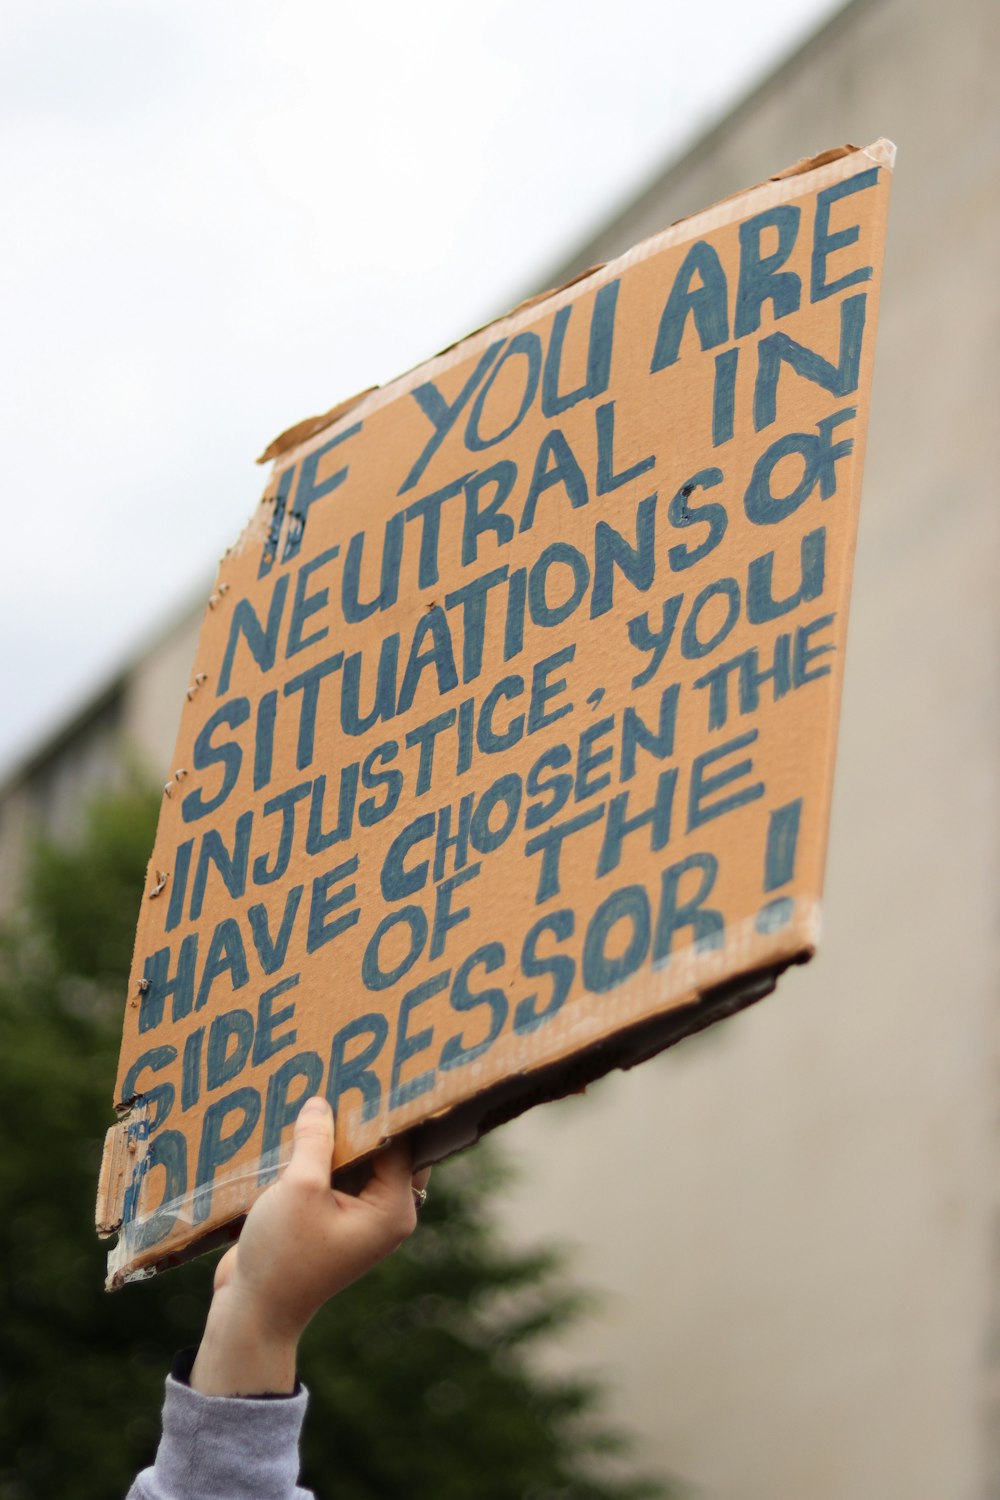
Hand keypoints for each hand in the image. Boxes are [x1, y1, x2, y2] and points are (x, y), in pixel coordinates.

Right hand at [190, 1096, 428, 1395]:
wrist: (252, 1315)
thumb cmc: (282, 1258)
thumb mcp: (299, 1190)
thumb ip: (315, 1142)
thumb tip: (322, 1102)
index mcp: (393, 1210)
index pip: (401, 1142)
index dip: (384, 1107)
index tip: (374, 1068)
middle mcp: (383, 1213)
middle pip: (383, 1149)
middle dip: (362, 1117)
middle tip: (349, 1071)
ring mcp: (357, 1218)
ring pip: (356, 1160)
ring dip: (337, 1134)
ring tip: (324, 1088)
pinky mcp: (329, 1220)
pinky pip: (333, 1177)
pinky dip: (319, 1154)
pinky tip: (299, 1123)